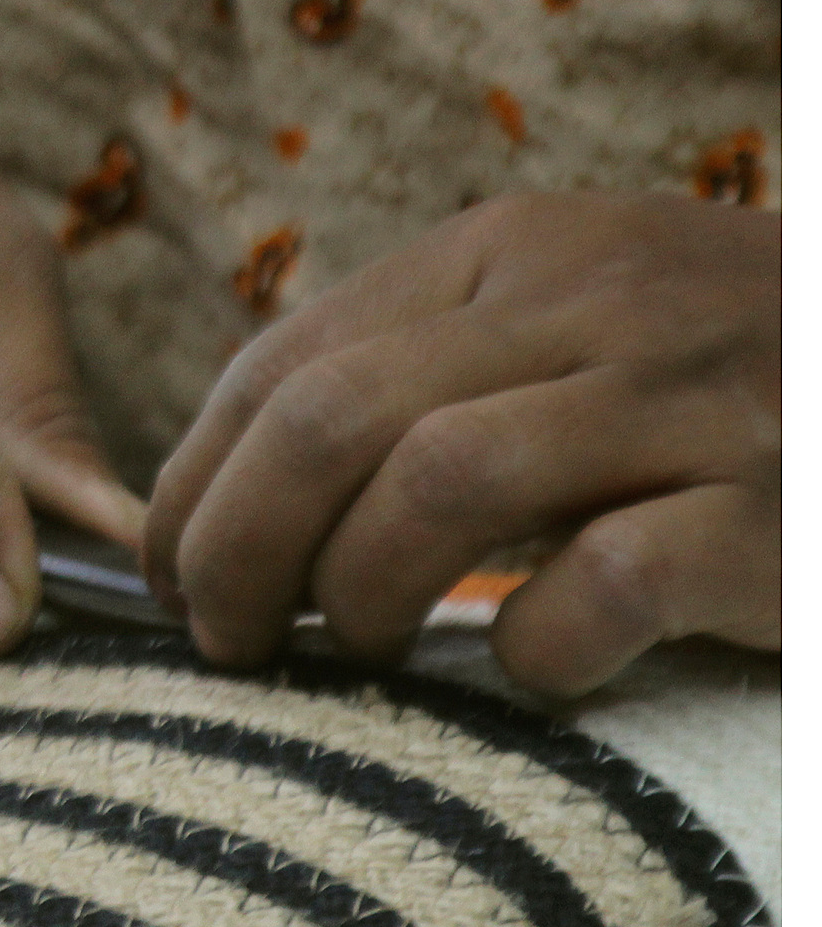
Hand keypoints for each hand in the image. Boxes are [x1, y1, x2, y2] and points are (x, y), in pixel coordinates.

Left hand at [141, 192, 779, 697]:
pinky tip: (528, 673)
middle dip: (233, 549)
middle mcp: (597, 300)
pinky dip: (531, 649)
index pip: (284, 361)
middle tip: (225, 640)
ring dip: (353, 593)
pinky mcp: (782, 515)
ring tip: (350, 653)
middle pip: (329, 421)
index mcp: (518, 253)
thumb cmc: (721, 400)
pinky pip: (605, 583)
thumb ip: (419, 383)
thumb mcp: (564, 344)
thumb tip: (226, 503)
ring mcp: (699, 400)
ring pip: (437, 485)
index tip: (167, 577)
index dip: (190, 484)